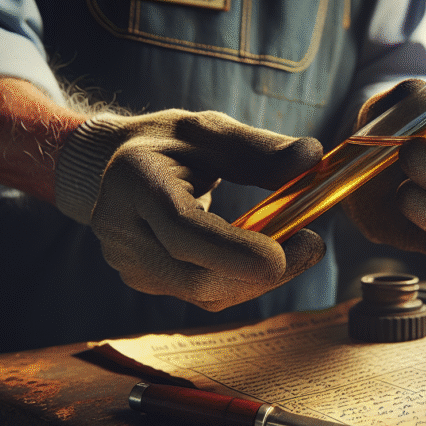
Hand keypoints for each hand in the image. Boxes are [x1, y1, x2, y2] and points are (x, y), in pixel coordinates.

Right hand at [54, 110, 325, 309]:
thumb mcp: (208, 131)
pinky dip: (242, 281)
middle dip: (259, 271)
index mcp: (134, 183)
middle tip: (311, 244)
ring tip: (297, 246)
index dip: (232, 249)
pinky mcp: (147, 282)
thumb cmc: (165, 144)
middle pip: (195, 275)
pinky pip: (203, 294)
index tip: (281, 254)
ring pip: (204, 293)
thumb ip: (260, 148)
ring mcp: (131, 264)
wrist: (112, 168)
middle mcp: (123, 232)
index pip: (181, 229)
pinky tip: (266, 257)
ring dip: (258, 278)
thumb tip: (312, 156)